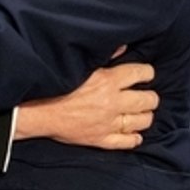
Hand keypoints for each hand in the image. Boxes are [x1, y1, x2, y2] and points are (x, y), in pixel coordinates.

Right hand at [15, 57, 157, 149]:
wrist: (39, 112)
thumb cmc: (57, 87)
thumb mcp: (80, 66)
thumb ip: (104, 57)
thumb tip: (123, 48)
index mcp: (108, 81)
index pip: (141, 74)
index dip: (147, 73)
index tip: (146, 74)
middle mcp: (113, 102)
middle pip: (148, 100)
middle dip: (150, 97)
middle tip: (146, 96)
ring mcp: (109, 123)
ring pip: (142, 122)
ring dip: (144, 116)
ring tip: (141, 113)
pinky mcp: (101, 139)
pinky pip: (127, 142)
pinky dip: (134, 138)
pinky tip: (134, 133)